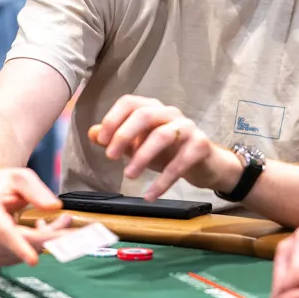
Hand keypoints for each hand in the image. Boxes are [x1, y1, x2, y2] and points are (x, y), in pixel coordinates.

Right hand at [0, 167, 73, 265]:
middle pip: (23, 243)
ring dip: (46, 238)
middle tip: (68, 221)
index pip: (3, 232)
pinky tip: (37, 229)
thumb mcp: (20, 177)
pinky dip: (37, 245)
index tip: (33, 260)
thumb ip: (36, 191)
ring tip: (51, 219)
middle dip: (51, 234)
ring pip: (27, 251)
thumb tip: (54, 207)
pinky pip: (23, 256)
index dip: (19, 246)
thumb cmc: (0, 183)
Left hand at [90, 96, 237, 199]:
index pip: (129, 102)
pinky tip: (150, 195)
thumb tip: (92, 134)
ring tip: (129, 175)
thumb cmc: (169, 151)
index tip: (101, 141)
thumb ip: (117, 139)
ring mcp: (187, 127)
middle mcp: (170, 113)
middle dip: (124, 134)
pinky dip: (163, 180)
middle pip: (145, 114)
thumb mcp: (139, 145)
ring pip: (162, 135)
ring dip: (142, 156)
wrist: (205, 164)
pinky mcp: (200, 145)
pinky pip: (180, 162)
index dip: (112, 119)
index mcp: (153, 108)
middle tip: (109, 157)